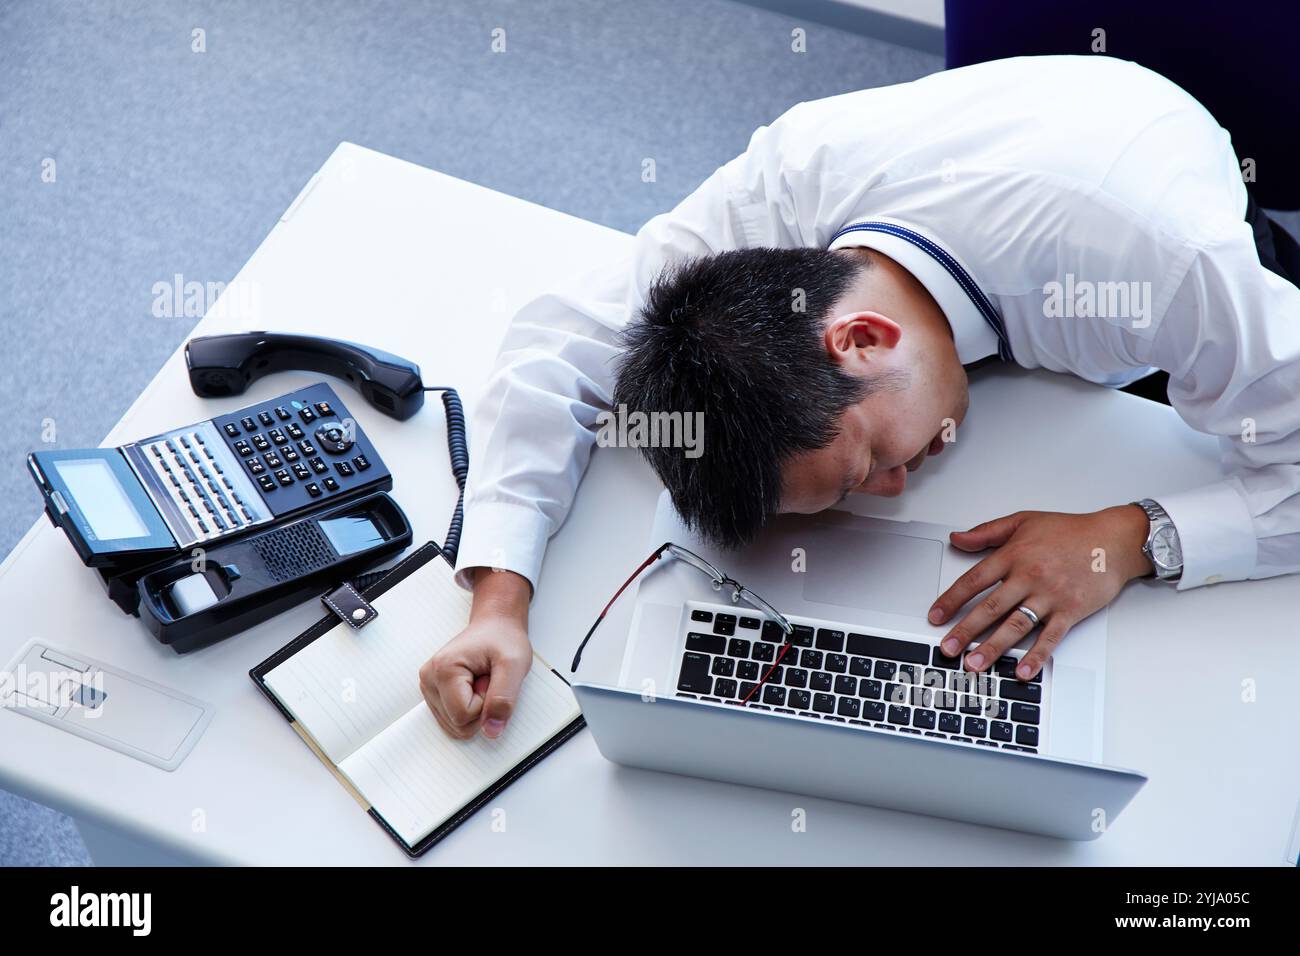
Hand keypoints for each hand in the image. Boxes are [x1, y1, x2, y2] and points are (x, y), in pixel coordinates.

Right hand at [419, 567, 531, 738]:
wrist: (496, 625)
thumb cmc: (503, 639)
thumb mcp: (514, 664)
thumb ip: (504, 699)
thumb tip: (491, 731)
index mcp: (443, 669)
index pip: (464, 716)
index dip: (486, 703)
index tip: (491, 678)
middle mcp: (428, 679)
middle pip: (458, 724)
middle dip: (481, 707)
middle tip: (488, 679)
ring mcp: (429, 687)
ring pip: (456, 725)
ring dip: (476, 708)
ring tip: (482, 681)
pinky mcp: (435, 693)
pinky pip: (454, 720)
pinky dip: (470, 709)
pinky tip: (475, 687)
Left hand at [928, 506, 1150, 680]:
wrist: (1113, 539)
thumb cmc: (1069, 530)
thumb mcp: (1023, 521)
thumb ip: (987, 531)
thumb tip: (957, 538)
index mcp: (1013, 555)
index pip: (974, 581)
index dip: (951, 600)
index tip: (935, 616)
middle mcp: (1029, 577)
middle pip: (990, 608)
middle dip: (965, 630)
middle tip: (947, 648)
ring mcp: (1050, 596)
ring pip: (1015, 625)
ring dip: (993, 648)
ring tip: (974, 664)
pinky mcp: (1071, 611)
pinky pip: (1050, 637)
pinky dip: (1036, 656)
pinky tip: (1022, 671)